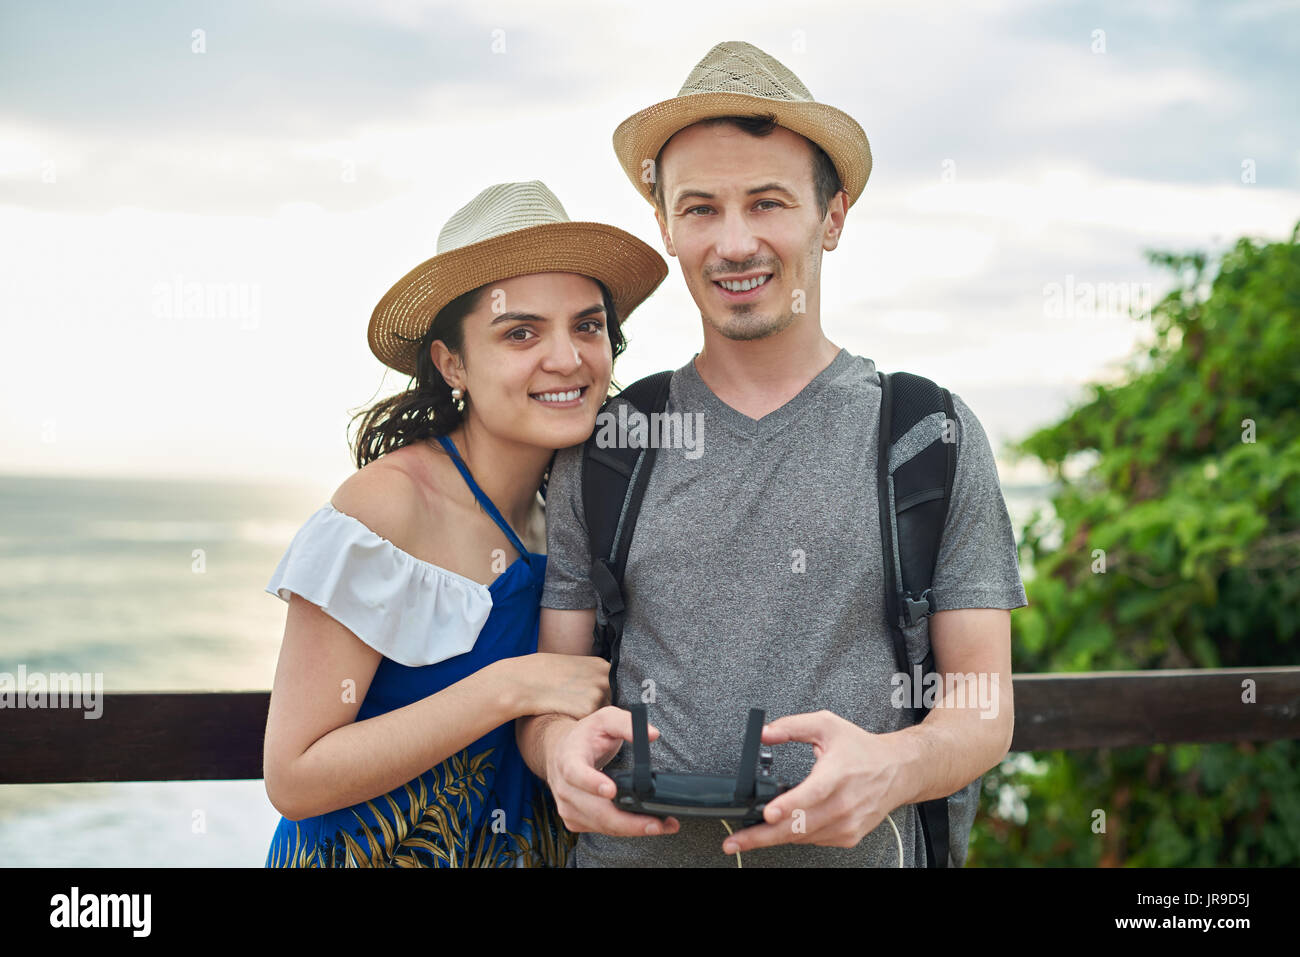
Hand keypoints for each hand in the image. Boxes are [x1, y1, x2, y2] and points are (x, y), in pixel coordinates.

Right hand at [510, 653, 609, 719]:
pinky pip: (589, 724)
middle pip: (612, 702)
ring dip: (590, 716)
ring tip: (568, 704)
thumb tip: (608, 692)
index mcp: (603, 666)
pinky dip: (580, 724)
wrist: (526, 682)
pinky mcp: (588, 712)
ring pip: (601, 714)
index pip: (615, 687)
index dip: (601, 694)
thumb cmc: (546, 674)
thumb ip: (594, 677)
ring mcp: (598, 695)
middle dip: (598, 706)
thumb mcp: (576, 667)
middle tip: (574, 700)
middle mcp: (605, 679)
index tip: (585, 694)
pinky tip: (565, 712)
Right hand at [544, 706, 680, 837]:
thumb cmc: (586, 736)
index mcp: (568, 759)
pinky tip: (643, 826)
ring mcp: (567, 807)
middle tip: (656, 823)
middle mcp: (564, 787)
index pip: (575, 773)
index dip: (592, 783)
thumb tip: (652, 734)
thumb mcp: (605, 719)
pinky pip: (602, 830)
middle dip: (628, 821)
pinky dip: (624, 830)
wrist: (562, 751)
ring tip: (661, 825)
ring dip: (632, 829)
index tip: (612, 790)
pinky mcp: (575, 820)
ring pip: (601, 825)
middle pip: (595, 810)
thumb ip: (627, 724)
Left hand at [720, 710, 901, 855]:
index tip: (768, 812)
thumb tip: (764, 733)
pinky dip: (794, 835)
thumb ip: (792, 726)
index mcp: (838, 773)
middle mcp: (844, 803)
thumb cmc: (861, 749)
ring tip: (747, 837)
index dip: (789, 805)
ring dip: (773, 837)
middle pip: (799, 825)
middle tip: (735, 841)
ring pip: (802, 837)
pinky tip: (782, 828)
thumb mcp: (826, 725)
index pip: (813, 793)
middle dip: (762, 836)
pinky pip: (813, 840)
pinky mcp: (849, 836)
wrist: (897, 771)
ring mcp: (847, 823)